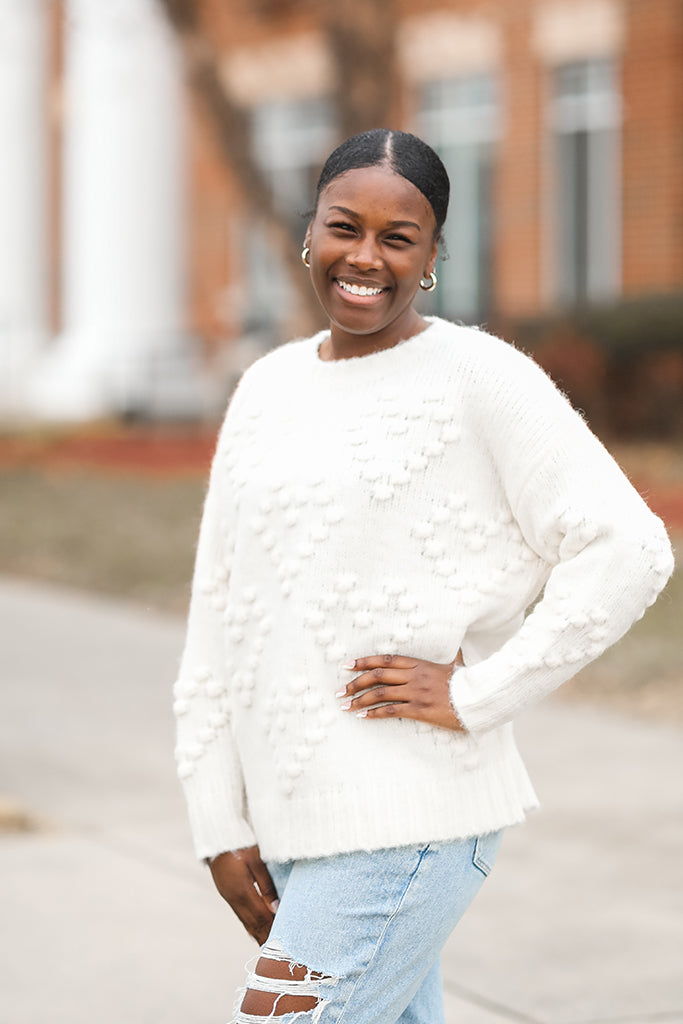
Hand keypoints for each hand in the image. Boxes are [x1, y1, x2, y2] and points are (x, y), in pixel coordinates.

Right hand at [208, 845, 278, 944]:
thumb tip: (276, 907)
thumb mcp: (256, 859)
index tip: (285, 940)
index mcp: (242, 890)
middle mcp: (233, 897)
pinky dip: (250, 926)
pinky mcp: (226, 893)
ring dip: (258, 933)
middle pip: (253, 923)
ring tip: (270, 945)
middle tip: (280, 951)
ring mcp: (228, 896)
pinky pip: (240, 914)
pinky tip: (255, 932)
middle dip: (266, 936)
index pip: (261, 917)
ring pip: (245, 921)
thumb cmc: (240, 842)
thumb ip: (267, 883)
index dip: (273, 929)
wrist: (217, 836)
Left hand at [337, 652, 465, 731]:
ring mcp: (416, 692)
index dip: (364, 661)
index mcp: (419, 664)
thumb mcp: (457, 665)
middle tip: (340, 690)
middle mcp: (414, 676)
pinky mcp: (419, 709)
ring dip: (359, 699)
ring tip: (346, 705)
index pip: (385, 660)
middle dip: (355, 682)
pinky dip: (374, 713)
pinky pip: (391, 711)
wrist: (479, 698)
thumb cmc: (468, 682)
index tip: (347, 665)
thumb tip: (460, 649)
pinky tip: (363, 717)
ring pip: (380, 693)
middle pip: (377, 676)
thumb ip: (453, 657)